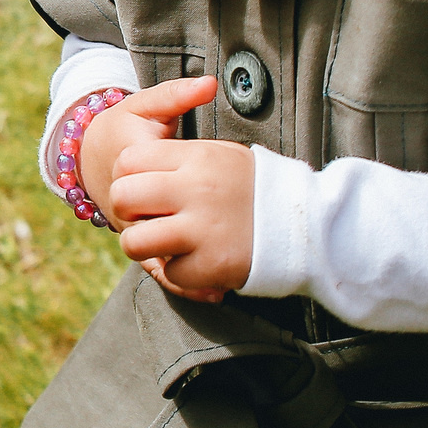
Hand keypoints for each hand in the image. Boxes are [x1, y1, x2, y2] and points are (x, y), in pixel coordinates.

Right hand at [74, 75, 239, 303]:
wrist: (92, 154)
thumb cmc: (125, 127)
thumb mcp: (146, 106)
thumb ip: (176, 95)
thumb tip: (209, 83)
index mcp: (131, 166)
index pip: (162, 184)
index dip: (197, 193)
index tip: (231, 195)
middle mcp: (128, 202)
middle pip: (160, 229)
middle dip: (196, 241)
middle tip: (239, 244)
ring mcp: (131, 225)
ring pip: (159, 255)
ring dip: (193, 271)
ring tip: (230, 278)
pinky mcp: (138, 238)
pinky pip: (158, 267)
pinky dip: (184, 282)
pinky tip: (215, 291)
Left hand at [110, 134, 255, 300]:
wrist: (305, 224)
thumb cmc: (256, 187)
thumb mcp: (223, 154)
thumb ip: (179, 157)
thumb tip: (134, 165)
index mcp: (197, 158)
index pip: (128, 161)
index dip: (127, 177)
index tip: (142, 188)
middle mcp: (196, 190)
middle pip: (122, 197)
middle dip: (127, 212)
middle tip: (146, 218)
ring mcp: (203, 229)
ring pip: (134, 241)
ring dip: (142, 247)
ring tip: (160, 243)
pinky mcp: (212, 264)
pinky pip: (169, 273)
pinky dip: (180, 272)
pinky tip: (197, 261)